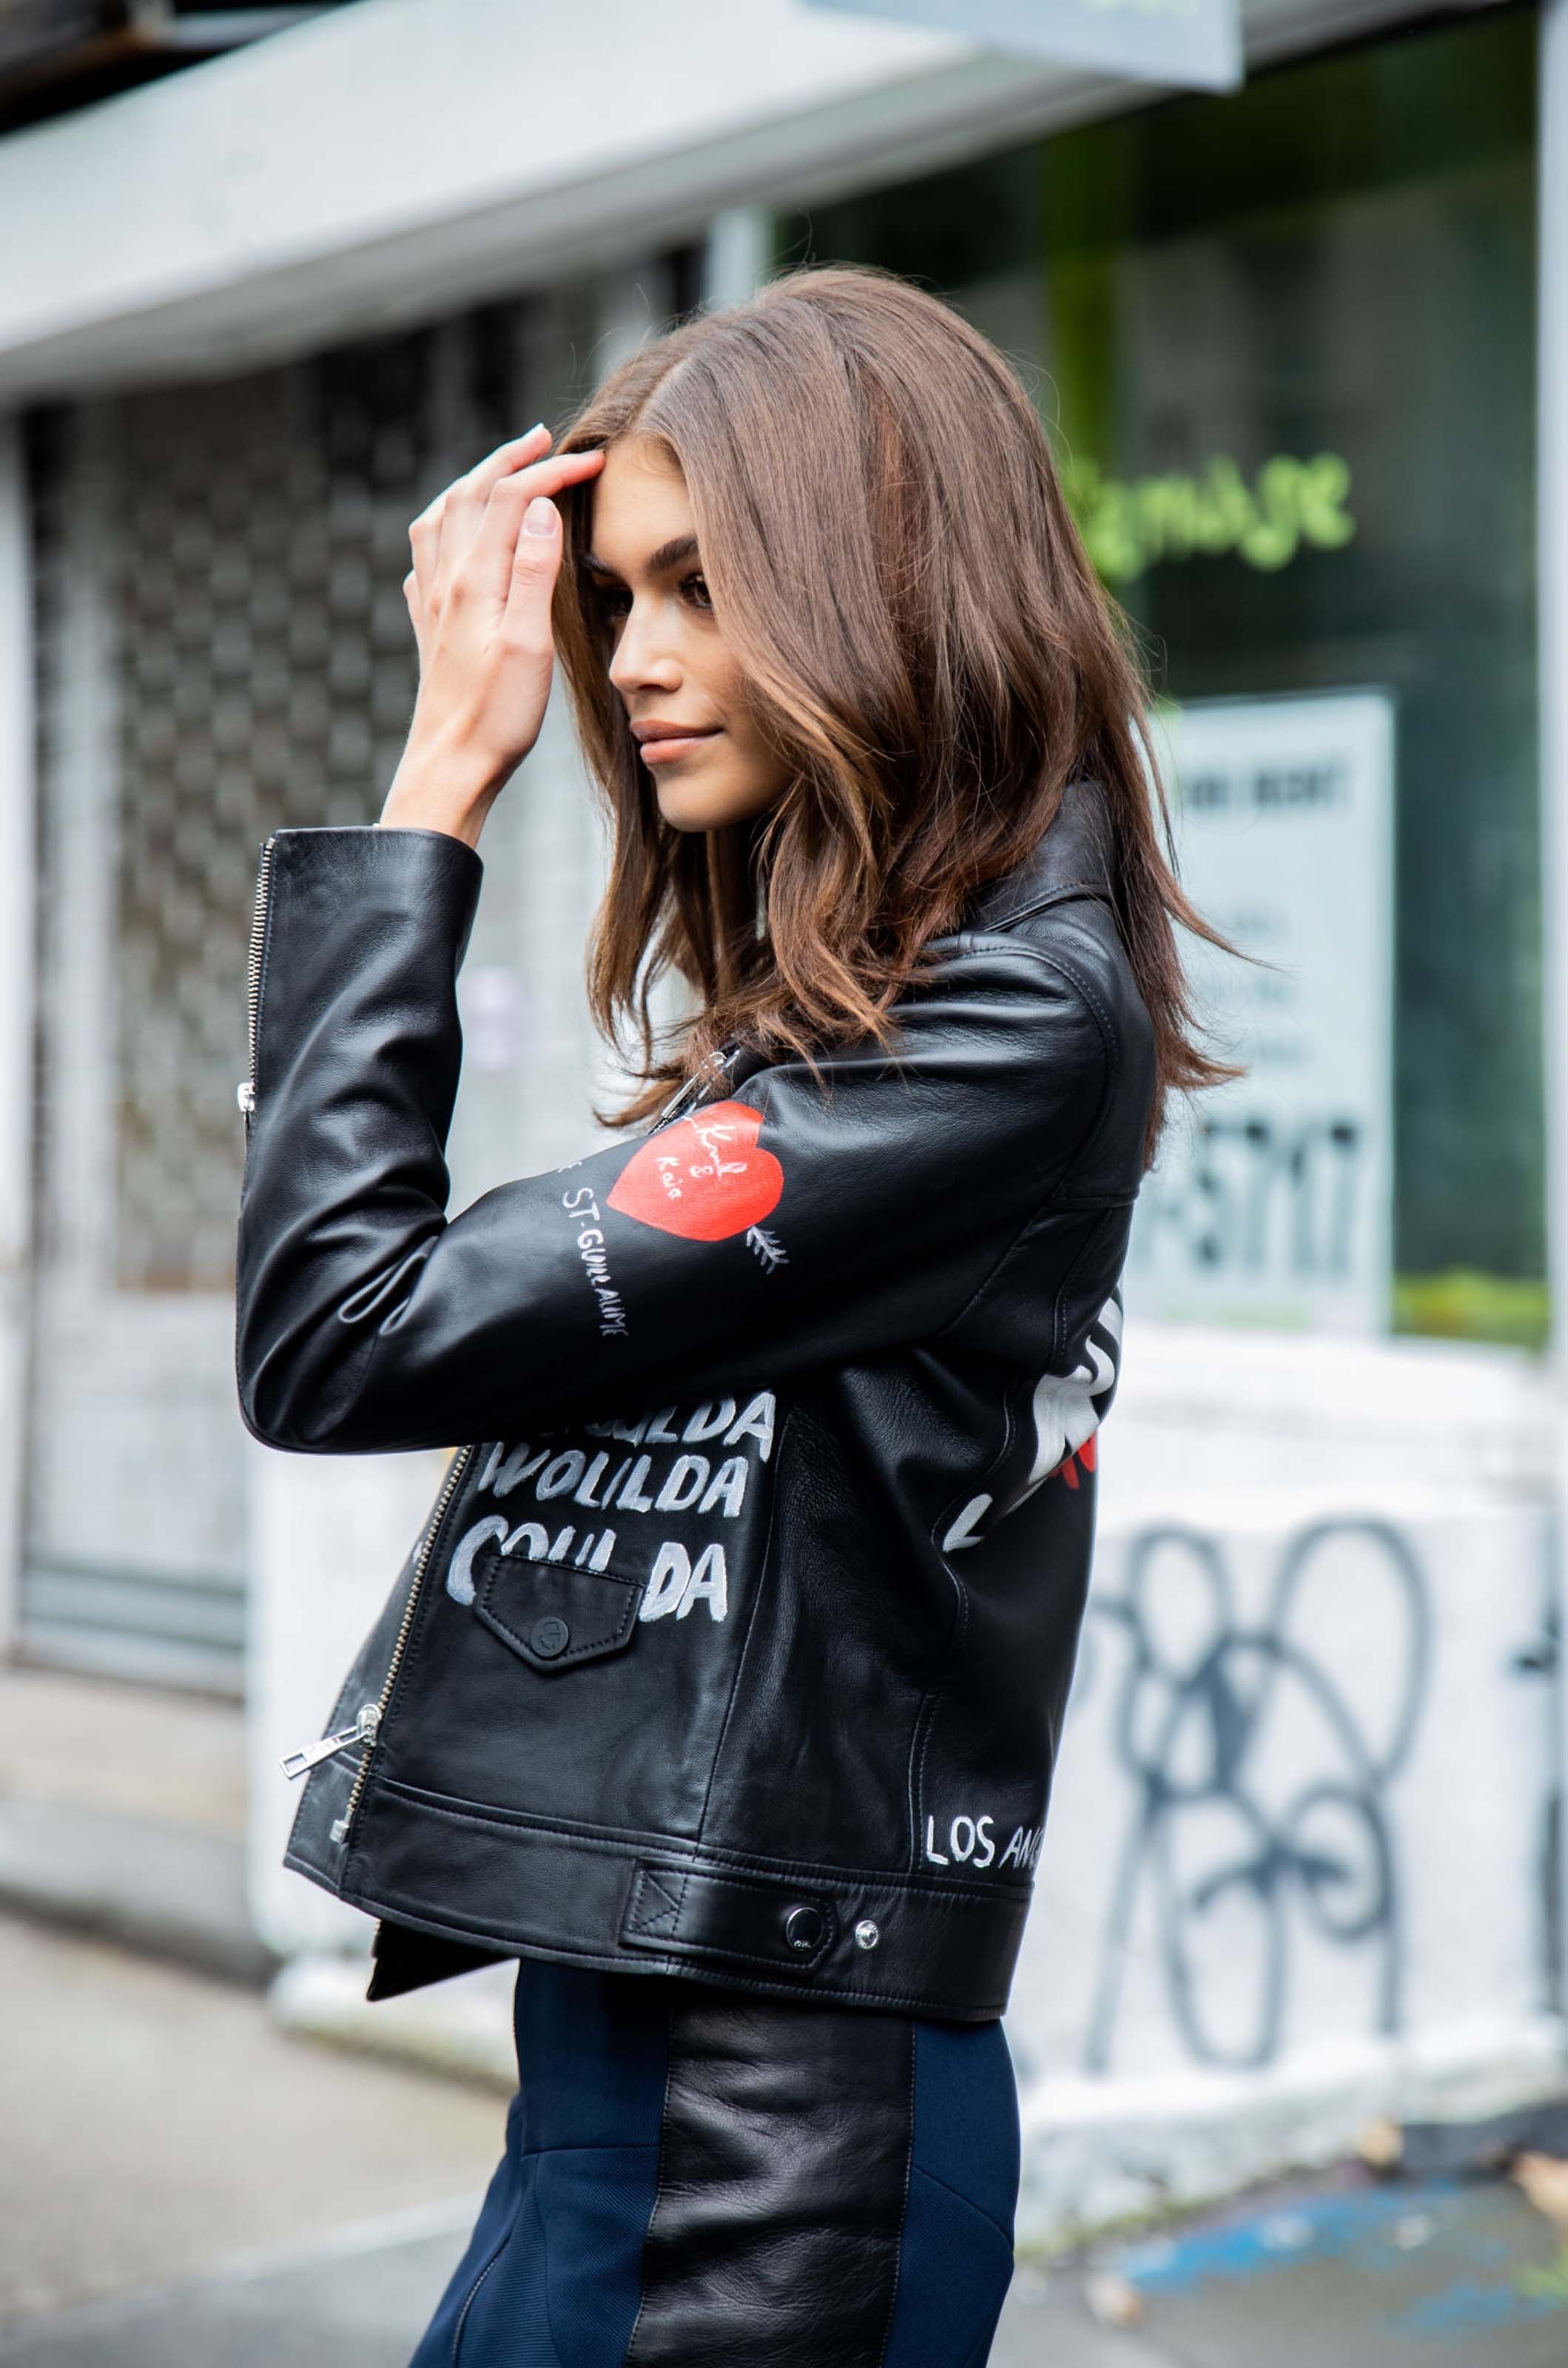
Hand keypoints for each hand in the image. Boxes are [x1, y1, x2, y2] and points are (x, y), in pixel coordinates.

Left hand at [380, 425, 605, 845]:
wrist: (449, 767)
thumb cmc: (495, 717)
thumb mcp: (529, 645)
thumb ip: (532, 572)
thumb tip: (539, 507)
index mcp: (474, 581)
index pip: (512, 499)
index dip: (552, 472)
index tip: (594, 462)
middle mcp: (445, 581)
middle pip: (470, 493)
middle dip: (508, 459)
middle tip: (544, 440)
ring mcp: (432, 601)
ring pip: (442, 516)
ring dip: (473, 482)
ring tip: (501, 470)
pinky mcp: (429, 625)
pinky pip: (428, 554)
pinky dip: (446, 524)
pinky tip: (455, 537)